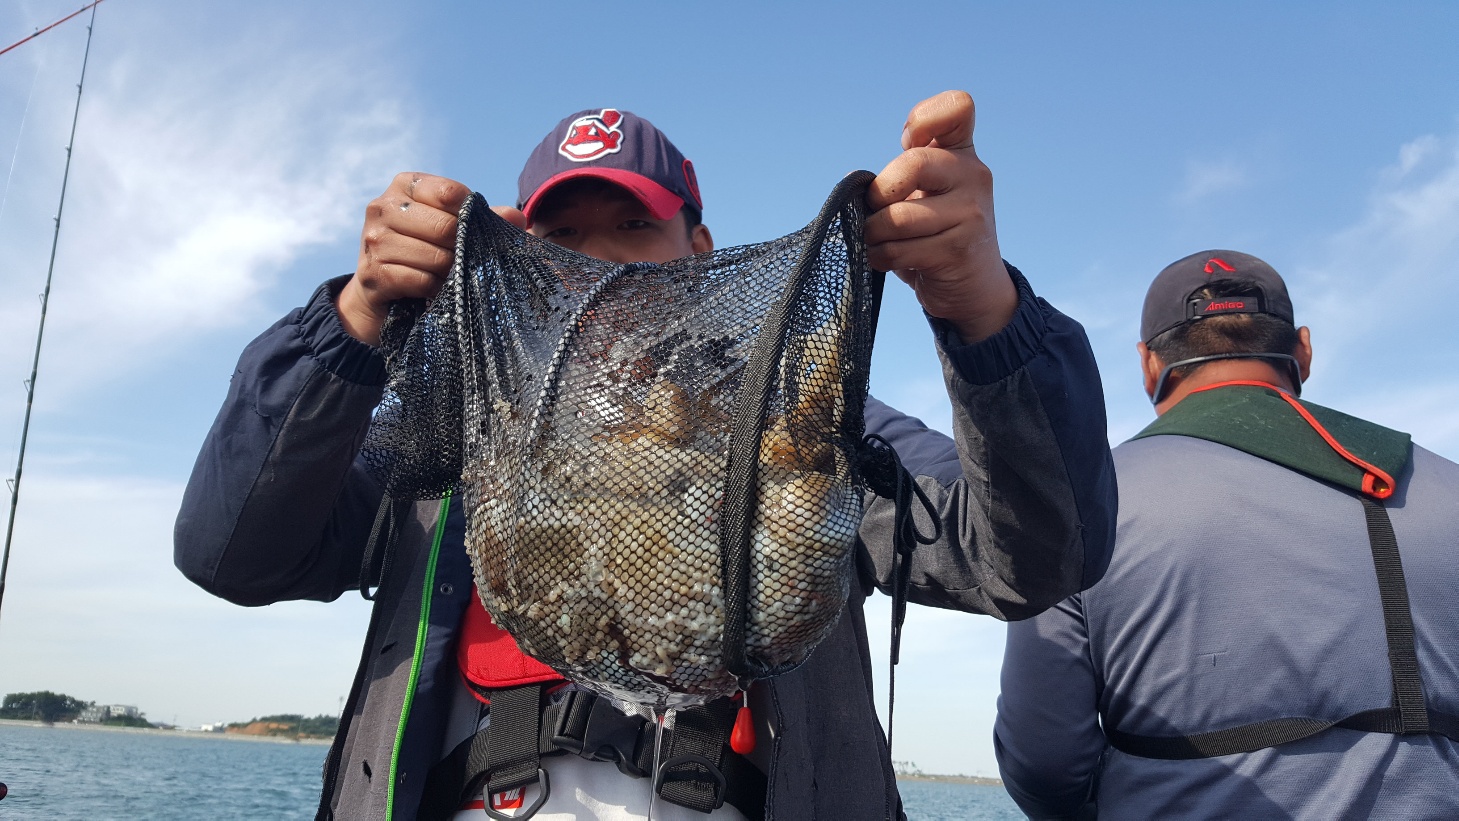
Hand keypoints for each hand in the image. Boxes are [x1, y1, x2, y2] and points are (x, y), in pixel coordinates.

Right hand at [336, 173, 528, 344]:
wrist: (380, 291)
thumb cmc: (425, 252)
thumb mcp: (452, 229)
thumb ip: (485, 220)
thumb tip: (517, 218)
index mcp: (405, 186)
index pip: (449, 192)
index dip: (471, 213)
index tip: (477, 229)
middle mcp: (382, 207)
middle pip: (444, 226)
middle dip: (463, 248)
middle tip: (466, 260)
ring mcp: (374, 240)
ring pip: (434, 256)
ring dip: (451, 271)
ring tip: (451, 276)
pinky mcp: (373, 273)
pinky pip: (421, 280)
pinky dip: (436, 288)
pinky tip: (436, 289)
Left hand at [866, 91, 1016, 342]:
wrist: (974, 287)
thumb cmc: (936, 235)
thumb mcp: (922, 196)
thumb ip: (895, 178)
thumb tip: (853, 182)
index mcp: (961, 153)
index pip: (957, 107)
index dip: (923, 119)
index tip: (907, 142)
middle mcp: (973, 175)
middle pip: (913, 164)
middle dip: (880, 193)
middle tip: (874, 211)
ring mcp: (972, 212)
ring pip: (900, 217)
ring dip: (873, 234)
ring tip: (875, 240)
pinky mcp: (960, 248)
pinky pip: (901, 249)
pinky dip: (881, 257)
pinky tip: (885, 259)